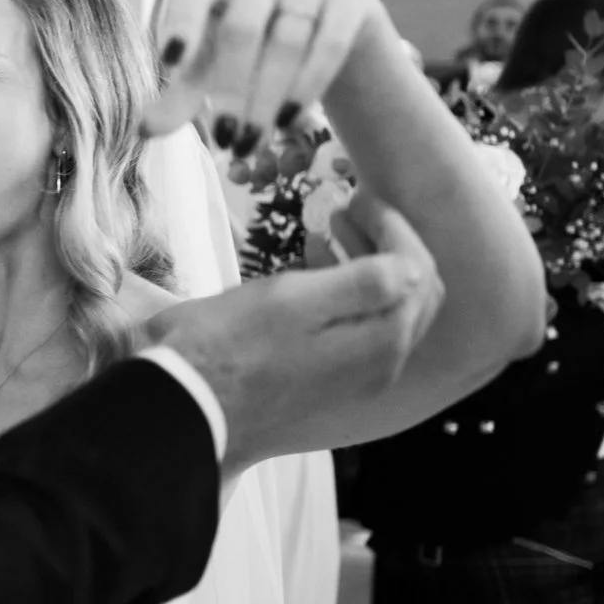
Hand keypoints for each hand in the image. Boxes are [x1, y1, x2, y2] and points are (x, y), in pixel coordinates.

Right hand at [143, 193, 444, 469]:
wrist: (186, 406)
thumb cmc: (230, 345)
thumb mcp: (294, 300)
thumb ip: (364, 284)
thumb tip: (412, 267)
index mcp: (381, 340)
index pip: (417, 269)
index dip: (393, 225)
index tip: (356, 197)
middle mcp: (382, 365)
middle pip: (412, 292)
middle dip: (387, 243)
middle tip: (346, 212)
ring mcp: (357, 379)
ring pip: (386, 310)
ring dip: (367, 265)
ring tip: (326, 233)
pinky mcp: (329, 383)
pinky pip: (360, 330)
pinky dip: (348, 294)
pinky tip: (311, 273)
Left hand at [145, 0, 396, 155]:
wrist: (329, 22)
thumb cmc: (253, 41)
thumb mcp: (213, 64)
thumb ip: (181, 93)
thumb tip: (144, 131)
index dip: (183, 21)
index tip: (170, 61)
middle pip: (243, 27)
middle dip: (232, 90)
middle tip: (226, 141)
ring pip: (288, 41)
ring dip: (268, 99)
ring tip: (251, 146)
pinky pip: (330, 43)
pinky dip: (308, 86)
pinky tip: (289, 122)